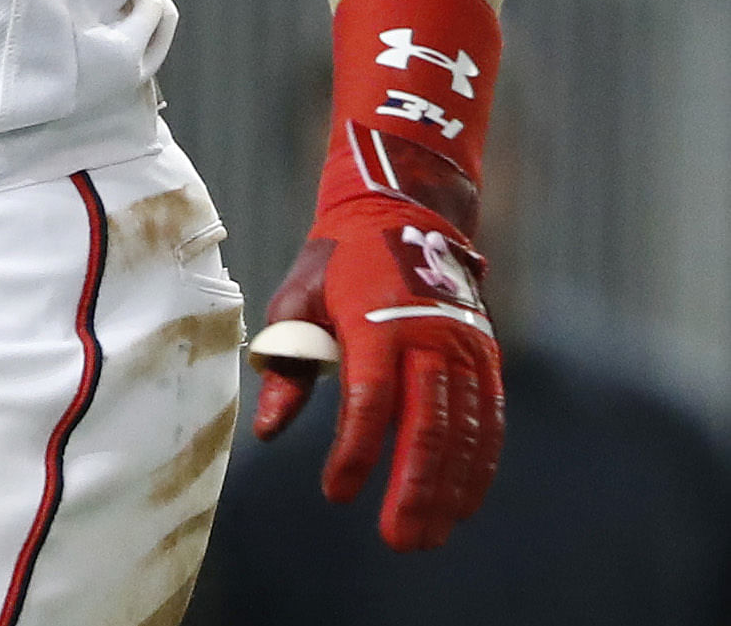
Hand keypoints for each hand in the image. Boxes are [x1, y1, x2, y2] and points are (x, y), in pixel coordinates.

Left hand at [251, 129, 503, 550]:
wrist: (403, 215)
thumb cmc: (336, 263)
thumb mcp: (297, 299)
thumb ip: (286, 363)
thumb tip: (267, 429)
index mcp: (376, 319)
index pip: (370, 398)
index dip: (356, 451)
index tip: (336, 493)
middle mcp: (428, 335)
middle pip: (427, 426)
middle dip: (413, 489)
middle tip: (398, 541)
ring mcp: (464, 346)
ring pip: (463, 430)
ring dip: (448, 488)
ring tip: (428, 535)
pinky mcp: (485, 356)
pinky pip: (487, 419)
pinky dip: (478, 464)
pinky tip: (463, 502)